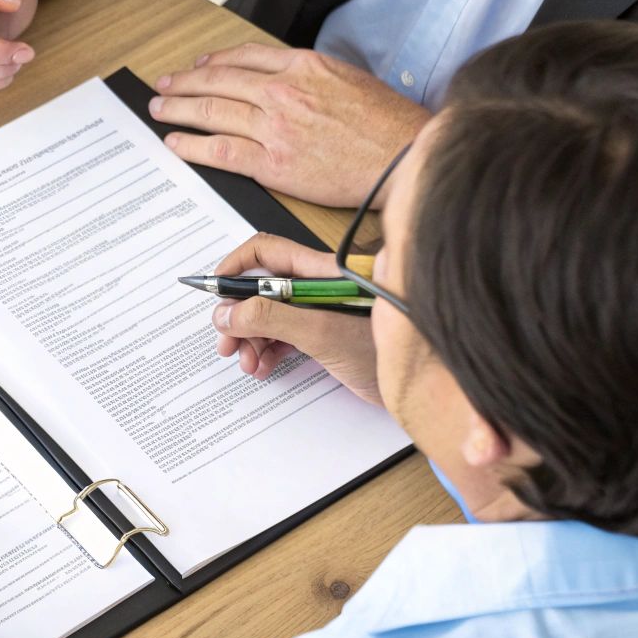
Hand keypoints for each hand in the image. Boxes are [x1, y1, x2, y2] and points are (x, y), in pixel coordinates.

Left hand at [149, 45, 427, 206]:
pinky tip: (175, 143)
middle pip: (219, 81)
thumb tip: (282, 78)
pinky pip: (221, 150)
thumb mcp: (349, 78)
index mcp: (303, 65)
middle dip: (183, 83)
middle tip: (162, 87)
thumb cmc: (387, 123)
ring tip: (159, 111)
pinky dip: (192, 145)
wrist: (404, 157)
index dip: (213, 62)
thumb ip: (311, 76)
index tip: (197, 66)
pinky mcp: (272, 163)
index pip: (244, 57)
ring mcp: (275, 126)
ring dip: (177, 110)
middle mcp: (283, 91)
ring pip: (212, 111)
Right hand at [207, 233, 381, 404]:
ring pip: (269, 314)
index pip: (266, 253)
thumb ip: (273, 319)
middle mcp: (317, 286)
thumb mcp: (321, 333)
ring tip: (245, 360)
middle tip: (226, 338)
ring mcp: (320, 311)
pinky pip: (283, 335)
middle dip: (238, 314)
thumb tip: (230, 313)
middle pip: (261, 288)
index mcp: (319, 271)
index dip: (235, 267)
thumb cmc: (386, 352)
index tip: (216, 292)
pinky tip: (263, 365)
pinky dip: (267, 349)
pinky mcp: (324, 335)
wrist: (422, 384)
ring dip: (249, 337)